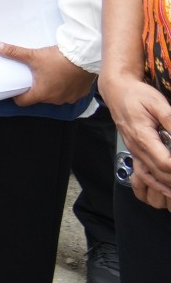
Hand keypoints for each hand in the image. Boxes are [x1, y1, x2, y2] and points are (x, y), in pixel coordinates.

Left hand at [0, 42, 96, 106]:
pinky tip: (63, 76)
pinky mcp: (80, 93)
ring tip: (48, 75)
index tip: (15, 88)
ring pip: (55, 96)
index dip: (17, 95)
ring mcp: (69, 97)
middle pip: (39, 98)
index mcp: (41, 94)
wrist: (84, 56)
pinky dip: (65, 87)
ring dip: (51, 88)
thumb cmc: (59, 59)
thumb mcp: (33, 55)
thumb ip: (13, 52)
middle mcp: (55, 99)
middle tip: (32, 76)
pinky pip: (69, 93)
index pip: (23, 102)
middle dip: (35, 89)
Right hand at [101, 73, 170, 205]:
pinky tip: (167, 190)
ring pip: (152, 176)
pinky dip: (156, 184)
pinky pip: (144, 173)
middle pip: (160, 173)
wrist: (116, 92)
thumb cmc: (136, 95)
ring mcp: (135, 151)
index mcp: (142, 136)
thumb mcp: (157, 103)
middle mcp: (137, 148)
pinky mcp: (136, 151)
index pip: (165, 162)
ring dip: (168, 186)